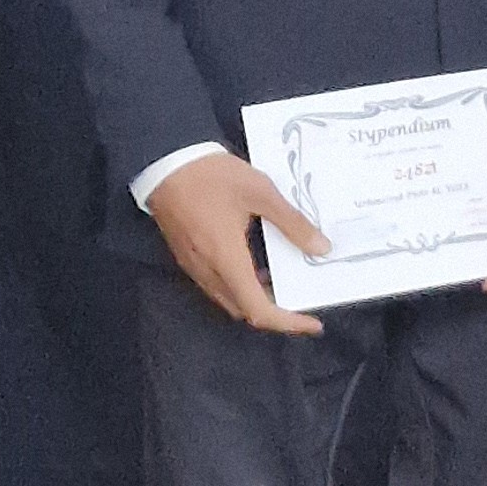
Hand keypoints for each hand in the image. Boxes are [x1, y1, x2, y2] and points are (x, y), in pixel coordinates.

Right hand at [148, 151, 327, 331]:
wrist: (165, 162)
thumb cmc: (212, 176)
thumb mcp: (261, 192)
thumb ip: (292, 223)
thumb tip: (321, 248)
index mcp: (227, 260)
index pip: (258, 310)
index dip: (288, 322)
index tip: (312, 322)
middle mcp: (208, 272)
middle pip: (244, 309)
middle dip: (275, 312)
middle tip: (301, 298)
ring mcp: (194, 267)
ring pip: (229, 299)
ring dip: (256, 297)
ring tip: (283, 279)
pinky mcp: (187, 258)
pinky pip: (217, 284)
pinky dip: (240, 284)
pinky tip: (255, 262)